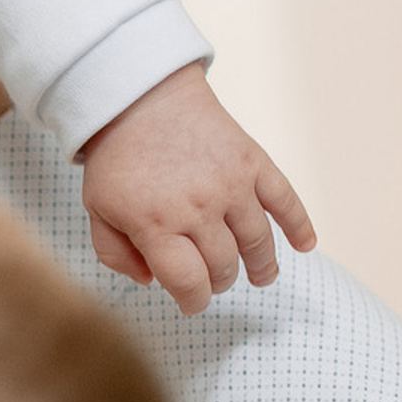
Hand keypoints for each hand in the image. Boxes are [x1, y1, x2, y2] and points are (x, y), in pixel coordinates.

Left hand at [80, 63, 315, 313]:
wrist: (139, 98)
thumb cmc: (116, 159)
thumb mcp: (96, 209)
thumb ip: (115, 253)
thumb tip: (151, 281)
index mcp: (155, 223)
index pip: (187, 281)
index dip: (192, 300)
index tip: (192, 303)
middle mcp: (198, 208)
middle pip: (224, 265)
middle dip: (219, 281)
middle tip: (215, 281)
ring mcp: (231, 185)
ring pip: (258, 241)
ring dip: (262, 265)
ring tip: (261, 276)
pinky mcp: (253, 162)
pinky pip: (285, 201)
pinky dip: (300, 226)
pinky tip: (305, 246)